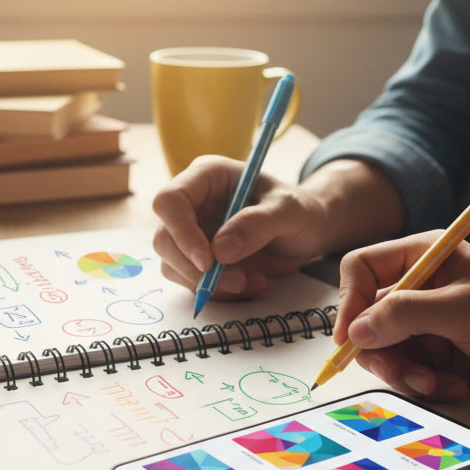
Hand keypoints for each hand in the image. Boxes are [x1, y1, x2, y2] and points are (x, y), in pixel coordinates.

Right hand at [152, 155, 333, 298]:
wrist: (306, 234)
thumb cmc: (298, 211)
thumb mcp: (289, 210)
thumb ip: (258, 223)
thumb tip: (220, 250)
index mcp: (206, 176)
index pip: (170, 200)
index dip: (181, 231)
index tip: (208, 261)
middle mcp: (192, 204)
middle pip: (164, 238)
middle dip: (196, 268)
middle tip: (238, 282)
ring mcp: (191, 234)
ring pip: (173, 265)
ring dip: (210, 284)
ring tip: (254, 282)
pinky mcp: (197, 260)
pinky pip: (191, 282)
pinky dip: (218, 292)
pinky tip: (251, 284)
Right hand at [333, 232, 469, 401]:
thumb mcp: (464, 310)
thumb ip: (405, 315)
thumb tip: (357, 330)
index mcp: (424, 255)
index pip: (362, 270)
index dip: (349, 302)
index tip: (351, 337)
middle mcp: (420, 287)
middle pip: (366, 317)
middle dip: (380, 349)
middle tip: (400, 371)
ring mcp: (428, 323)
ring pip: (384, 350)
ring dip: (405, 372)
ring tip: (436, 382)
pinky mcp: (439, 354)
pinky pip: (408, 372)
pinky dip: (426, 384)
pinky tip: (455, 385)